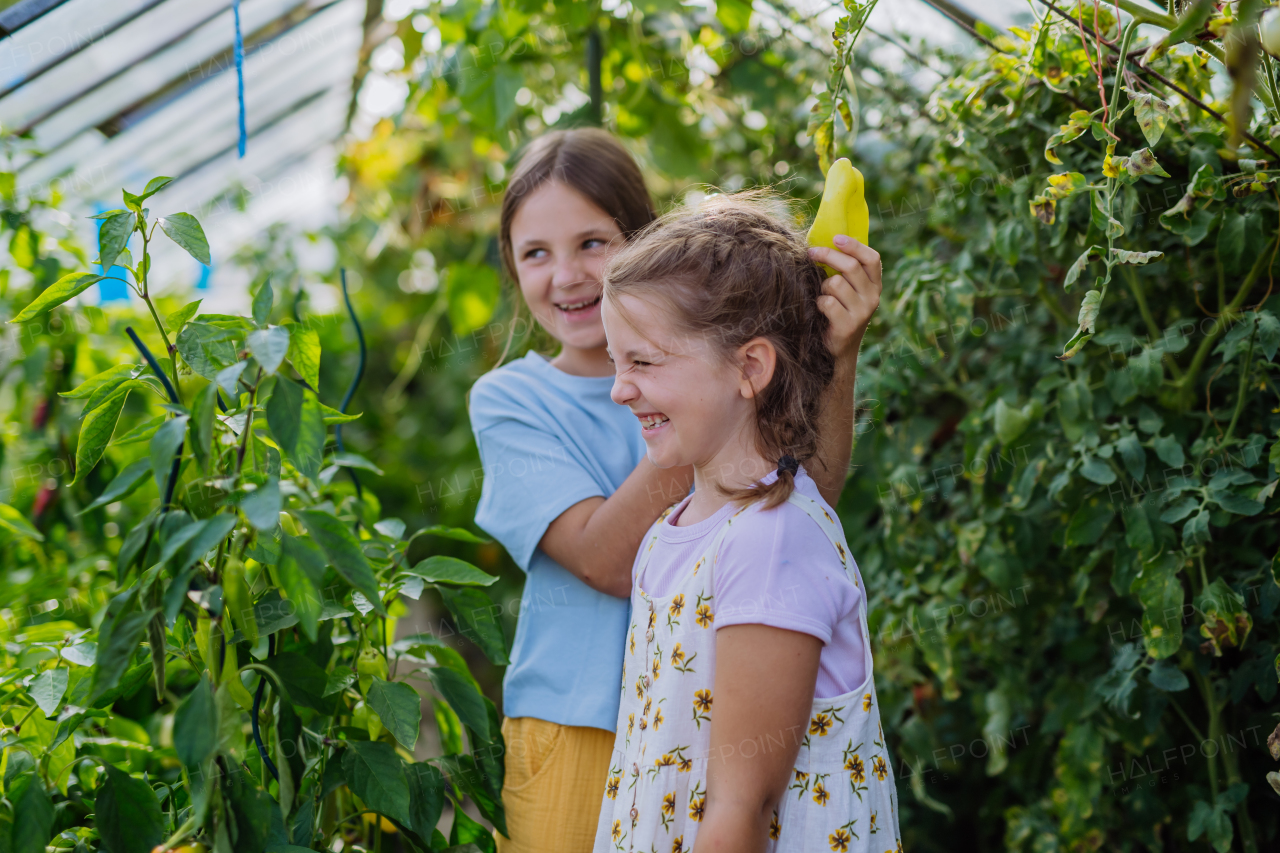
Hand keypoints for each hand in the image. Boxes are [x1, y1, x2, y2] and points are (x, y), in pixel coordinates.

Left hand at [807, 234, 881, 365]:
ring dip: (822, 287)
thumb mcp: (848, 290)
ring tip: (823, 296)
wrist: (838, 350)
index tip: (836, 238)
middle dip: (827, 255)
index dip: (854, 246)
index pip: (872, 258)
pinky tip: (820, 311)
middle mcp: (873, 297)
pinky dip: (819, 304)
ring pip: (835, 283)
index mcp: (875, 285)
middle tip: (811, 253)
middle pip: (850, 266)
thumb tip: (824, 241)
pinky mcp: (848, 325)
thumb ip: (845, 270)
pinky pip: (827, 302)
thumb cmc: (838, 311)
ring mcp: (862, 312)